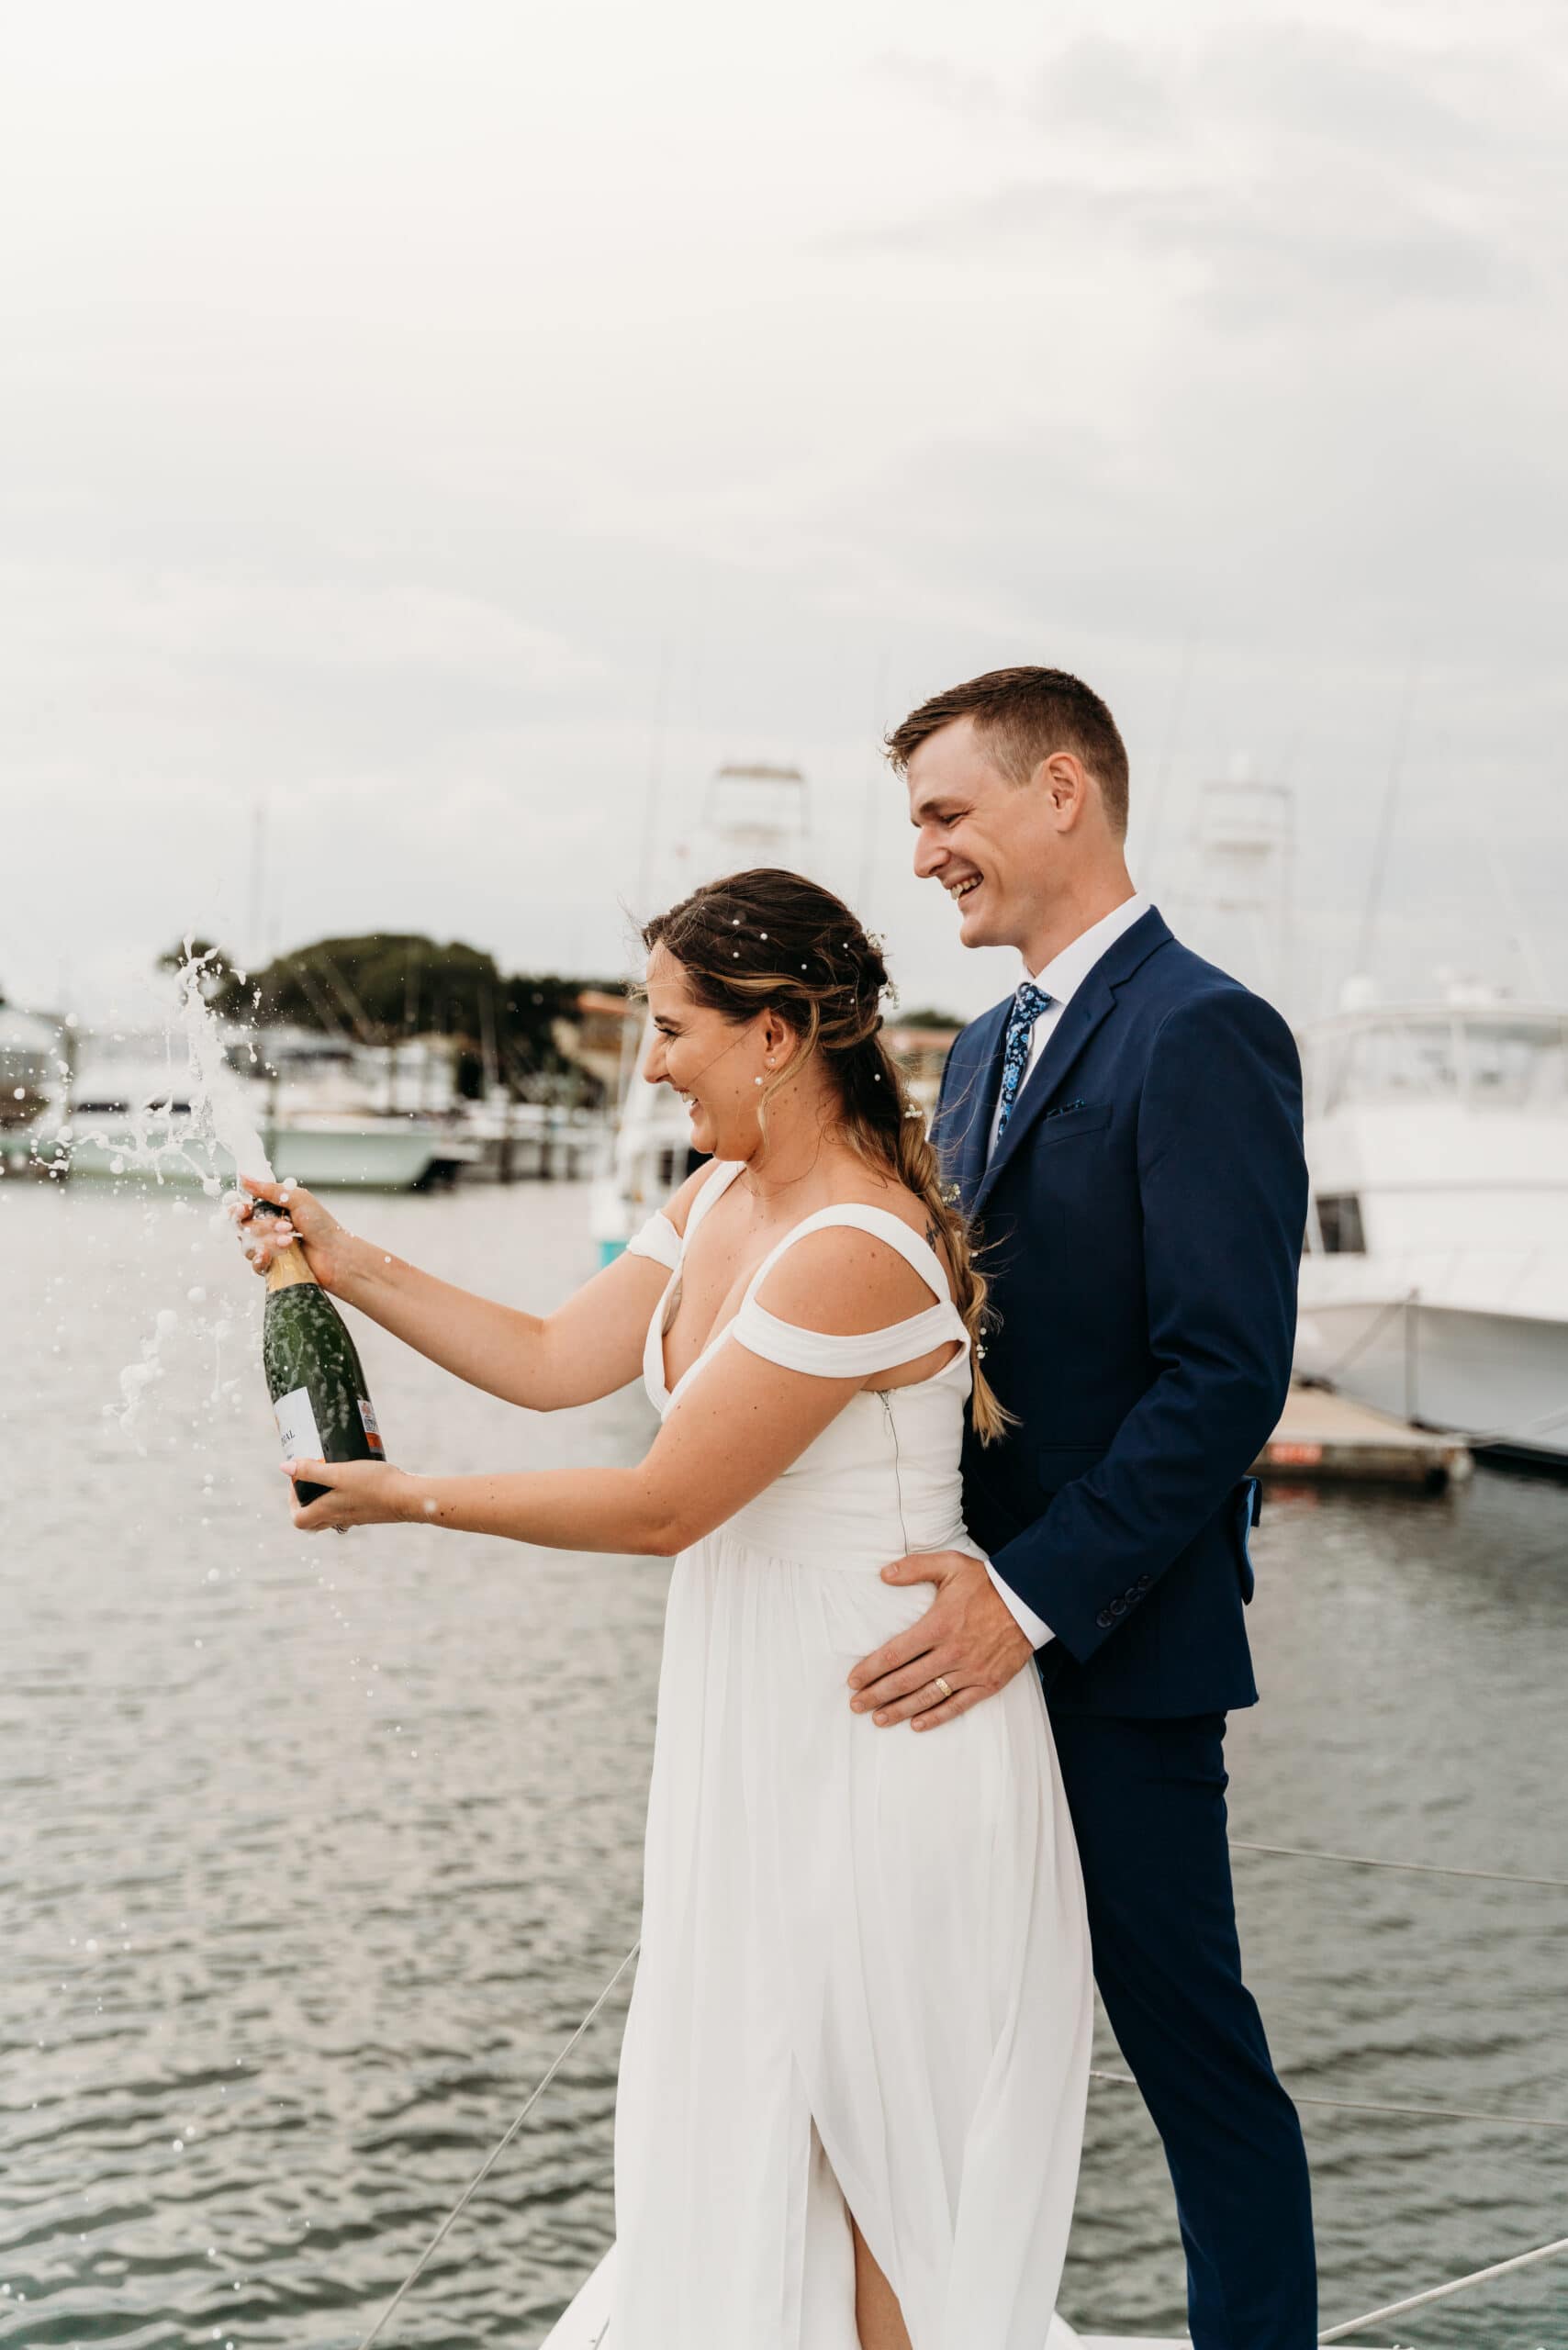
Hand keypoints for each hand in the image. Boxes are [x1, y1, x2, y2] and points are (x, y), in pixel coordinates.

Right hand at [230, 1174, 351, 1290]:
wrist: (335, 1254)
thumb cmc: (321, 1225)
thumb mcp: (296, 1199)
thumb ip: (268, 1189)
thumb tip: (243, 1177)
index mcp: (270, 1210)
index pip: (242, 1210)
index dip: (238, 1210)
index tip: (244, 1209)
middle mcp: (266, 1229)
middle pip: (243, 1228)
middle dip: (263, 1227)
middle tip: (286, 1226)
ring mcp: (268, 1248)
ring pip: (248, 1246)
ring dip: (268, 1242)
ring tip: (289, 1241)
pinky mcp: (272, 1267)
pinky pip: (255, 1264)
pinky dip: (260, 1259)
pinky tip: (269, 1256)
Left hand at [281, 1456, 412, 1530]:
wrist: (407, 1498)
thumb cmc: (373, 1485)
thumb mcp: (339, 1473)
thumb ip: (312, 1471)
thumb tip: (284, 1468)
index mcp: (327, 1511)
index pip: (298, 1519)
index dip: (291, 1503)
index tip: (296, 1482)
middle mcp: (338, 1518)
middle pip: (312, 1521)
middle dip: (305, 1502)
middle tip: (309, 1481)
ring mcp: (353, 1517)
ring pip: (329, 1515)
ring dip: (322, 1500)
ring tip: (329, 1477)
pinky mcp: (366, 1512)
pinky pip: (346, 1510)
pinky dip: (341, 1498)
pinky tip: (352, 1480)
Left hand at [848, 1551, 1033, 1731]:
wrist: (1030, 1600)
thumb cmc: (987, 1583)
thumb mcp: (950, 1564)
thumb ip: (914, 1567)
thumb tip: (883, 1574)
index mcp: (938, 1625)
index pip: (894, 1654)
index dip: (870, 1669)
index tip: (853, 1681)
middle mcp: (951, 1652)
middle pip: (905, 1680)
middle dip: (877, 1695)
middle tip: (856, 1705)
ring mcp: (970, 1671)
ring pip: (927, 1697)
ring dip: (899, 1710)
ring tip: (879, 1719)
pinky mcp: (988, 1683)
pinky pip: (958, 1705)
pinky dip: (936, 1717)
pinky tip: (917, 1724)